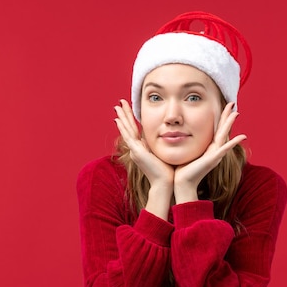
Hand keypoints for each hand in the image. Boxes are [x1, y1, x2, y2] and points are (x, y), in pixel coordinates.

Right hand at [114, 99, 173, 218]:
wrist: (165, 183)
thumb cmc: (168, 171)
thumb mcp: (163, 153)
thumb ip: (162, 146)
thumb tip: (169, 137)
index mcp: (142, 149)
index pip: (135, 130)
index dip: (131, 119)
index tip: (128, 109)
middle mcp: (137, 148)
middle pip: (128, 128)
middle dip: (124, 115)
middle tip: (119, 103)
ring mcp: (135, 150)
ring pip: (126, 130)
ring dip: (122, 118)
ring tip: (117, 106)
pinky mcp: (137, 152)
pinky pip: (128, 137)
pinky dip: (123, 128)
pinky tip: (118, 120)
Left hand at [174, 102, 246, 203]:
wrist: (181, 183)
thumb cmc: (180, 169)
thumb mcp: (185, 151)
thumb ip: (185, 142)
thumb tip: (175, 131)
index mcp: (207, 148)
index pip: (215, 129)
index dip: (219, 118)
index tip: (222, 105)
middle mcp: (213, 150)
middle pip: (222, 129)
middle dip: (227, 116)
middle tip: (232, 103)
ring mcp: (214, 155)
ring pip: (224, 136)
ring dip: (230, 124)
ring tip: (236, 113)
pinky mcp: (212, 160)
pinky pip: (225, 149)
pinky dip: (233, 143)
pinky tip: (242, 136)